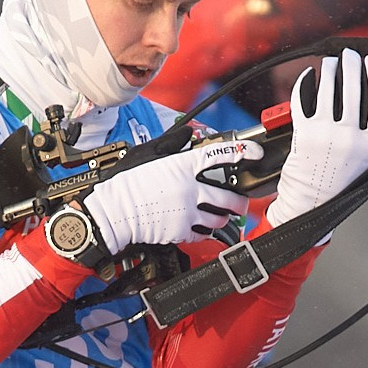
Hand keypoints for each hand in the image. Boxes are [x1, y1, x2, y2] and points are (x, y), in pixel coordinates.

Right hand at [81, 138, 258, 254]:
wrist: (111, 212)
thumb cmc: (125, 182)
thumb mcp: (147, 154)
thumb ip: (171, 143)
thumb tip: (188, 134)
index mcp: (183, 166)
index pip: (221, 154)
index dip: (243, 152)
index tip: (255, 153)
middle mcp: (190, 188)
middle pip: (230, 196)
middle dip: (240, 201)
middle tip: (240, 202)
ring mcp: (187, 212)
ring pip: (220, 218)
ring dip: (224, 217)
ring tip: (221, 215)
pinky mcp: (181, 231)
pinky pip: (204, 234)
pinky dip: (207, 231)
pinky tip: (202, 227)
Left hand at [271, 50, 367, 222]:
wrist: (310, 203)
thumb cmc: (337, 184)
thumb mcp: (367, 161)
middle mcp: (349, 137)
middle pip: (353, 89)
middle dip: (352, 66)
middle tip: (350, 56)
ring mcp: (325, 134)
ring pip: (328, 90)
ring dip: (329, 70)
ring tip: (330, 63)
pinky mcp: (303, 133)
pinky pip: (303, 100)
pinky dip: (305, 84)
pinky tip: (309, 77)